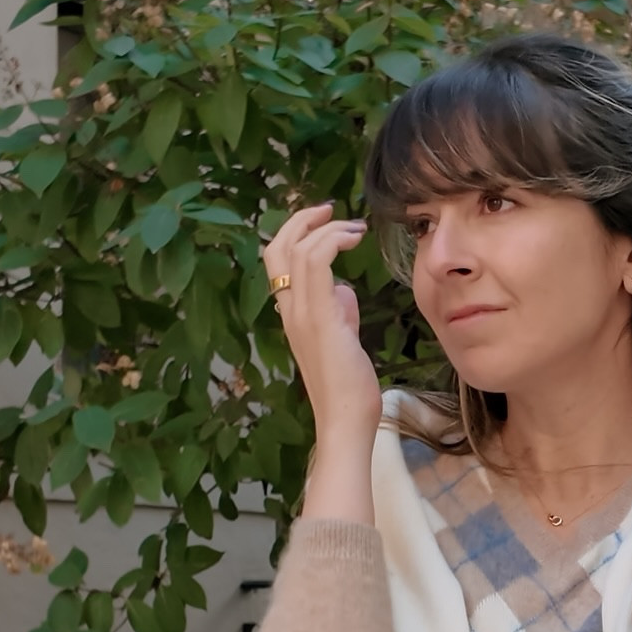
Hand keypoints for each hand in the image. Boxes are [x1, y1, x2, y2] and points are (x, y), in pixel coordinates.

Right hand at [262, 204, 382, 452]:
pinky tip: (353, 240)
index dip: (296, 233)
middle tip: (332, 210)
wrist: (344, 422)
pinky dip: (333, 241)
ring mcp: (301, 314)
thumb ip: (340, 314)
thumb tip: (345, 292)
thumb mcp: (344, 342)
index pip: (277, 261)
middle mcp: (288, 311)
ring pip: (297, 250)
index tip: (327, 222)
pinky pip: (317, 263)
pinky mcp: (319, 318)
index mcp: (291, 316)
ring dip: (327, 229)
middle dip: (302, 220)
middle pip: (277, 247)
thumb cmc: (348, 390)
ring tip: (354, 228)